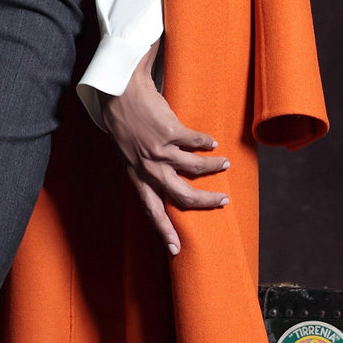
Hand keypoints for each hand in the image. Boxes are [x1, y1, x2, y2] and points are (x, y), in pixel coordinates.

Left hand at [99, 43, 229, 256]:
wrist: (119, 93)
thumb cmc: (122, 124)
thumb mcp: (127, 154)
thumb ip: (143, 170)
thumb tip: (163, 184)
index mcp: (136, 176)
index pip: (151, 210)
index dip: (164, 230)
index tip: (175, 249)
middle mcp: (148, 167)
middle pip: (182, 195)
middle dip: (205, 201)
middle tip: (222, 201)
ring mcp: (159, 150)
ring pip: (194, 168)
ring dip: (212, 167)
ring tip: (224, 164)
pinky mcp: (170, 131)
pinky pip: (195, 142)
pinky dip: (206, 144)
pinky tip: (212, 143)